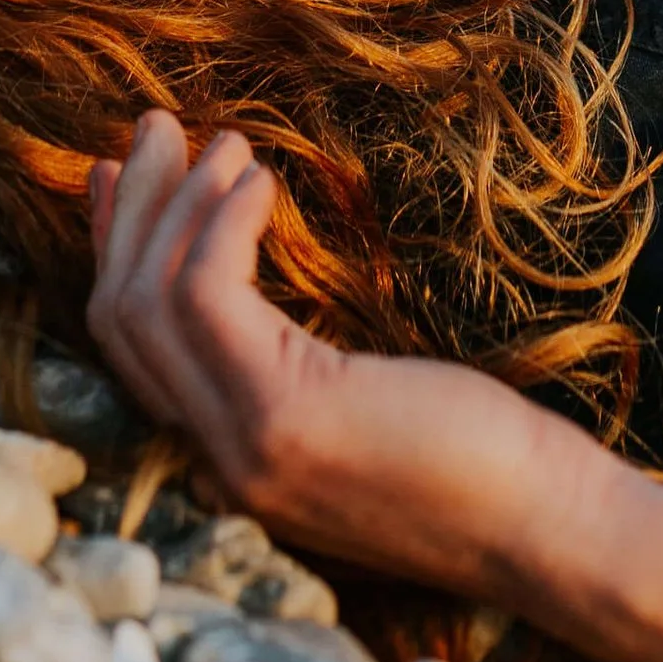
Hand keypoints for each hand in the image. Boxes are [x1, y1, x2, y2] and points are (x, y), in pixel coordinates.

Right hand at [85, 109, 606, 602]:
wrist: (551, 533)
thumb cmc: (486, 459)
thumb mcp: (367, 405)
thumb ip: (298, 366)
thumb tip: (261, 283)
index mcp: (231, 458)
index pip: (128, 350)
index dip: (112, 251)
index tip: (111, 175)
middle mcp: (219, 462)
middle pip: (119, 319)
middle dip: (128, 211)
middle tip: (151, 128)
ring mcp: (244, 446)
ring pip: (147, 302)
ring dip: (175, 203)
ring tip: (223, 142)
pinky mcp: (285, 417)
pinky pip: (208, 294)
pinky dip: (222, 223)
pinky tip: (263, 181)